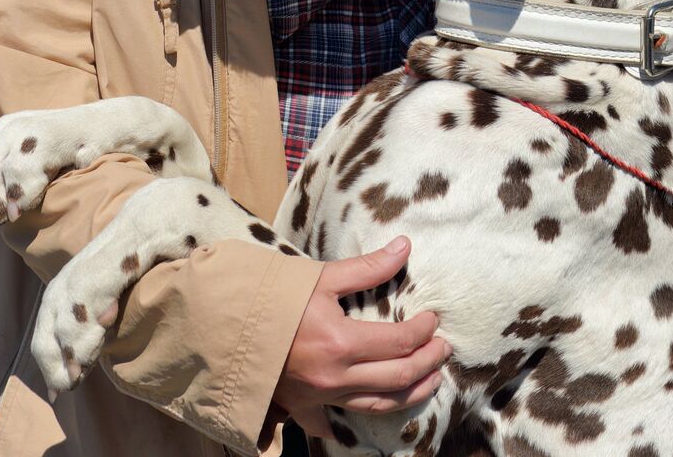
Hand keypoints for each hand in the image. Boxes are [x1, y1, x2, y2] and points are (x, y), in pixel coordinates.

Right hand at [274, 236, 449, 437]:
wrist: (228, 323)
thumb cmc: (274, 295)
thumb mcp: (321, 276)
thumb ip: (367, 267)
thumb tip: (405, 248)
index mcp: (341, 343)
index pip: (400, 342)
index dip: (424, 331)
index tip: (434, 319)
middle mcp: (335, 378)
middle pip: (398, 378)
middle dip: (428, 362)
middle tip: (444, 348)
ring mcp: (320, 399)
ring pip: (380, 406)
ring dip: (413, 394)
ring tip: (431, 379)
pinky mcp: (305, 409)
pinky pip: (340, 424)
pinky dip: (364, 419)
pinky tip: (380, 410)